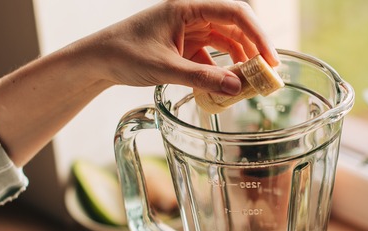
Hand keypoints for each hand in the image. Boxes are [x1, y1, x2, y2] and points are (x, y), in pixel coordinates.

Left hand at [76, 0, 279, 94]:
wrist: (97, 60)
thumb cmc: (124, 53)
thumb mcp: (165, 69)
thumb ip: (201, 77)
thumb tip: (236, 86)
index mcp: (187, 8)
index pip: (234, 12)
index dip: (257, 33)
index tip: (270, 57)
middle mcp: (192, 15)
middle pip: (235, 25)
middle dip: (254, 47)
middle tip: (270, 72)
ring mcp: (189, 30)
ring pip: (226, 40)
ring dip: (241, 59)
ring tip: (253, 81)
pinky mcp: (185, 46)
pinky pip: (213, 54)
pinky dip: (223, 69)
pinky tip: (228, 86)